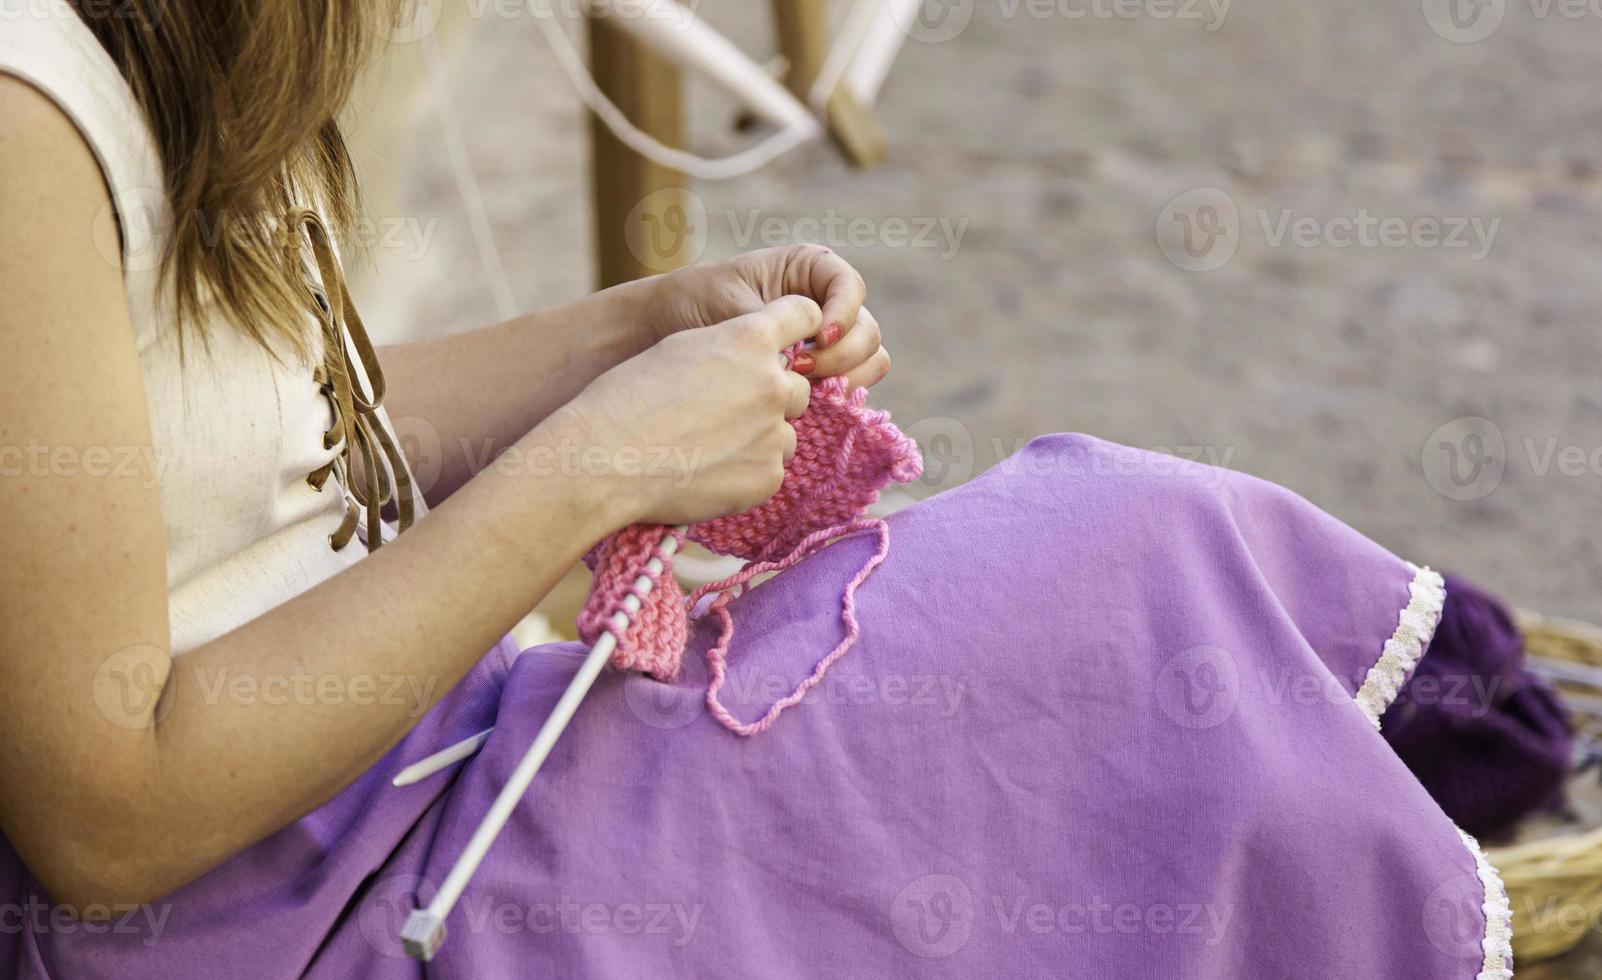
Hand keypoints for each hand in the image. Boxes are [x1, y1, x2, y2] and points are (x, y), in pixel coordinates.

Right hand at [554, 295, 821, 525]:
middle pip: (797, 386)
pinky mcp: (767, 478)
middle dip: (770, 397)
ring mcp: (774, 434)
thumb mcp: (681, 348)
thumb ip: (731, 347)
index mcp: (751, 338)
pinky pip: (770, 469)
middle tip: (723, 412)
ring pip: (784, 432)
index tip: (788, 342)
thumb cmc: (628, 398)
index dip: (797, 326)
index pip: (804, 315)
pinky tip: (707, 470)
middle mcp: (773, 382)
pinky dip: (746, 471)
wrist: (604, 459)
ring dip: (759, 437)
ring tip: (708, 445)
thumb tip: (759, 360)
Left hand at [646, 244, 890, 388]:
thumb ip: (768, 326)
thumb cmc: (694, 302)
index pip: (850, 288)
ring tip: (804, 388)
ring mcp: (828, 343)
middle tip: (800, 370)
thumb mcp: (729, 304)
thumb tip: (797, 361)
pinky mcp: (820, 375)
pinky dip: (837, 397)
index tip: (819, 337)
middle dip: (843, 354)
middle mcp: (827, 304)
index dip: (844, 313)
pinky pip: (849, 387)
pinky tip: (804, 403)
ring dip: (846, 378)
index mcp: (809, 270)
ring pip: (868, 361)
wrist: (666, 330)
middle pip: (867, 330)